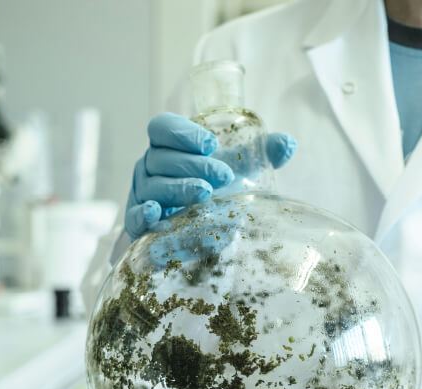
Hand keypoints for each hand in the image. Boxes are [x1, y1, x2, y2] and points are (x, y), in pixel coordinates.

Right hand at [125, 112, 295, 240]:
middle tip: (223, 176)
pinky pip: (134, 216)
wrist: (194, 228)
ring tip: (206, 194)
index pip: (162, 128)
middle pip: (160, 158)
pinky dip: (143, 215)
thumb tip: (287, 144)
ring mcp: (141, 194)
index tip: (211, 143)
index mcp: (167, 146)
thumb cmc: (215, 189)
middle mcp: (149, 166)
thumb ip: (262, 153)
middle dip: (192, 165)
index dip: (182, 132)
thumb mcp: (240, 169)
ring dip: (178, 189)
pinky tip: (158, 213)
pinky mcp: (137, 223)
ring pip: (153, 186)